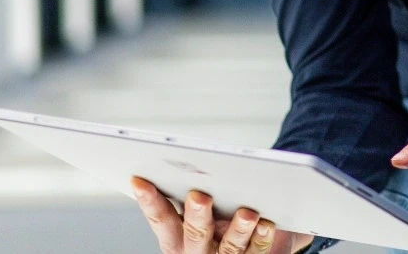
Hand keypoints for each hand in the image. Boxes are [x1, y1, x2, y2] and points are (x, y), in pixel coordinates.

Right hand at [132, 178, 314, 253]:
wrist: (261, 236)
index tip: (140, 181)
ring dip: (237, 230)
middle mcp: (197, 252)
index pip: (161, 220)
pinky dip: (261, 238)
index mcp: (178, 237)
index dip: (150, 202)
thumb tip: (193, 162)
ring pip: (229, 248)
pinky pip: (257, 252)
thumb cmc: (226, 215)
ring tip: (247, 214)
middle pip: (195, 236)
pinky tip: (267, 224)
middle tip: (200, 196)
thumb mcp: (207, 205)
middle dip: (197, 216)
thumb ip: (194, 192)